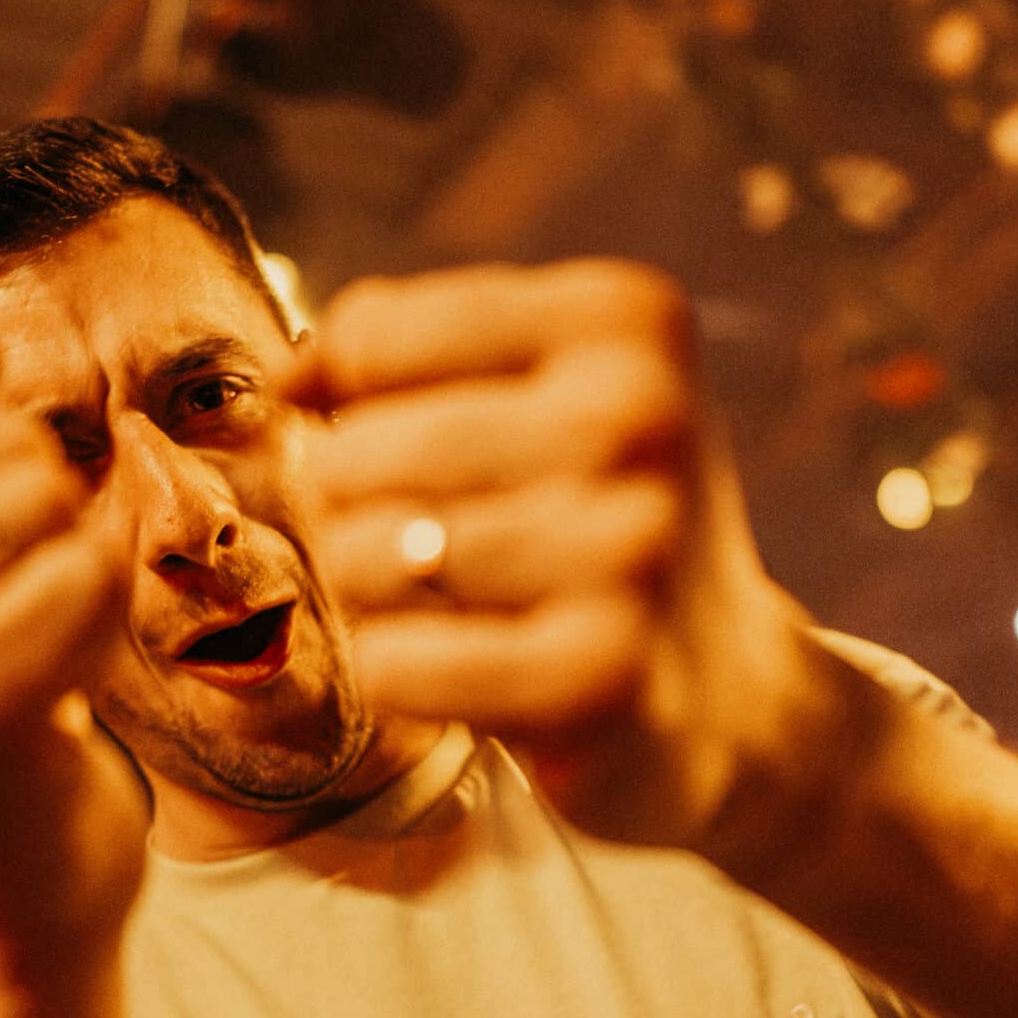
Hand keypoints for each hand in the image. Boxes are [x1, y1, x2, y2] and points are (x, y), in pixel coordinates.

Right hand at [0, 348, 149, 1017]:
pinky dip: (103, 629)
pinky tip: (60, 707)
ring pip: (43, 505)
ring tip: (27, 674)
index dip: (8, 471)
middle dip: (55, 532)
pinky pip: (76, 578)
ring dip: (81, 588)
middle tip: (11, 641)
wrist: (7, 897)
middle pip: (2, 442)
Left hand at [292, 260, 819, 851]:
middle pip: (359, 454)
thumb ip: (399, 356)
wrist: (730, 697)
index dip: (349, 408)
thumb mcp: (538, 399)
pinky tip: (473, 674)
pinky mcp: (599, 675)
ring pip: (368, 558)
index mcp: (625, 320)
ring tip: (458, 606)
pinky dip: (404, 676)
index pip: (379, 336)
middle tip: (430, 549)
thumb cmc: (598, 527)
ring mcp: (630, 549)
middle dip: (356, 514)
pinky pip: (397, 663)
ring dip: (379, 599)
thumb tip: (286, 380)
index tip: (403, 452)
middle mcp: (640, 417)